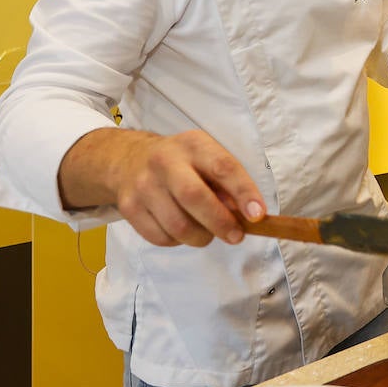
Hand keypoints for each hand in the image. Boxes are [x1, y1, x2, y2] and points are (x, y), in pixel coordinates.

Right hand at [59, 128, 265, 247]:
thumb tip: (249, 215)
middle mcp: (165, 162)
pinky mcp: (129, 208)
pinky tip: (183, 231)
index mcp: (193, 145)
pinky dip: (179, 242)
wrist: (129, 159)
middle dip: (220, 222)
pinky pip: (161, 237)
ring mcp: (144, 185)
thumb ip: (227, 182)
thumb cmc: (182, 163)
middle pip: (194, 197)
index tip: (258, 215)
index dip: (243, 192)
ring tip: (208, 233)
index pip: (223, 167)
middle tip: (236, 236)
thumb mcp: (206, 157)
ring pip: (177, 225)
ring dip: (201, 237)